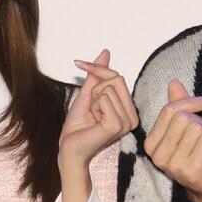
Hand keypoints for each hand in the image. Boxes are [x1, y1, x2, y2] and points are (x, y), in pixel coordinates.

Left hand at [58, 49, 138, 172]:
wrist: (69, 148)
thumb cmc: (78, 127)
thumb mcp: (88, 94)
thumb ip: (97, 75)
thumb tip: (106, 52)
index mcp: (129, 110)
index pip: (118, 76)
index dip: (97, 68)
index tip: (79, 63)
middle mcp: (132, 116)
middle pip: (116, 79)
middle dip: (95, 90)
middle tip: (91, 109)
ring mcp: (127, 122)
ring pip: (108, 89)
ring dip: (93, 100)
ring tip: (92, 118)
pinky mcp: (117, 125)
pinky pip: (104, 99)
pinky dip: (93, 107)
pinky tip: (93, 122)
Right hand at [145, 79, 201, 201]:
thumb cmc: (197, 155)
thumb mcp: (187, 129)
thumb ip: (179, 107)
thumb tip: (174, 82)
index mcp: (151, 143)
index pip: (169, 110)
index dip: (190, 101)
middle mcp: (157, 155)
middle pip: (183, 118)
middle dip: (200, 122)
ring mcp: (172, 164)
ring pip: (197, 128)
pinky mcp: (190, 170)